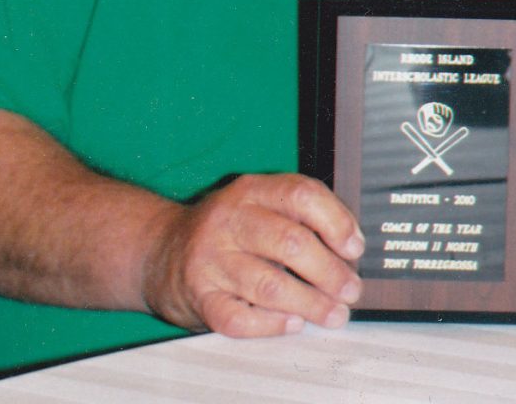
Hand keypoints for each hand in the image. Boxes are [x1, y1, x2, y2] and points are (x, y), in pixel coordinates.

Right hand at [141, 173, 364, 337]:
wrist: (160, 250)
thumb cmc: (227, 230)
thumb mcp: (259, 204)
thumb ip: (301, 216)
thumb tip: (351, 246)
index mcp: (252, 190)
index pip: (301, 194)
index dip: (335, 221)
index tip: (354, 247)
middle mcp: (230, 220)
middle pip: (289, 241)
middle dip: (329, 271)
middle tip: (351, 289)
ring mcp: (211, 259)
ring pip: (268, 283)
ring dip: (310, 303)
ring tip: (334, 314)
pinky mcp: (199, 297)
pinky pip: (239, 318)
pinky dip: (271, 324)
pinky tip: (292, 324)